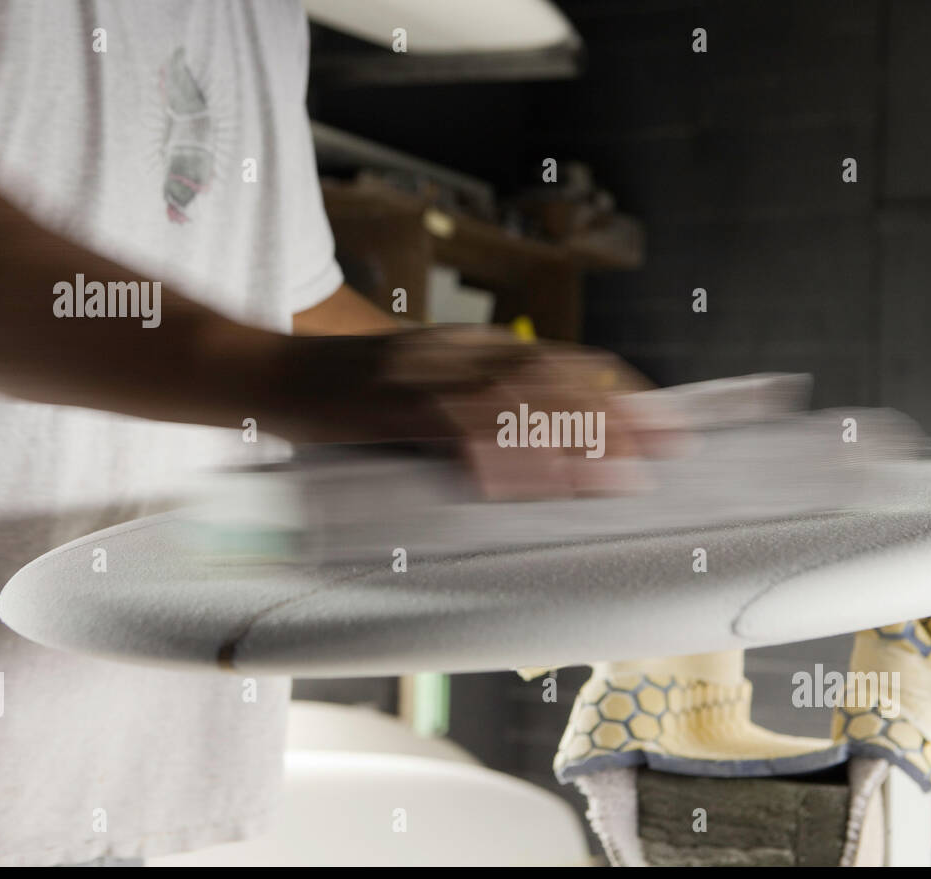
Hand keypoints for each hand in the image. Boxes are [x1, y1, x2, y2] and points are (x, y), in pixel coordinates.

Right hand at [274, 326, 684, 499]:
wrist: (261, 371)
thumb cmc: (340, 393)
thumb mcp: (416, 389)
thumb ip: (470, 410)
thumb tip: (529, 453)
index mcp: (466, 347)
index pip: (558, 362)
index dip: (617, 391)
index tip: (663, 419)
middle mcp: (455, 353)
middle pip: (553, 380)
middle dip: (617, 417)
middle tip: (669, 448)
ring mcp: (424, 374)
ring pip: (517, 402)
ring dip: (577, 438)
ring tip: (626, 471)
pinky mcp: (391, 404)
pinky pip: (460, 431)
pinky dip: (504, 455)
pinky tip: (541, 478)